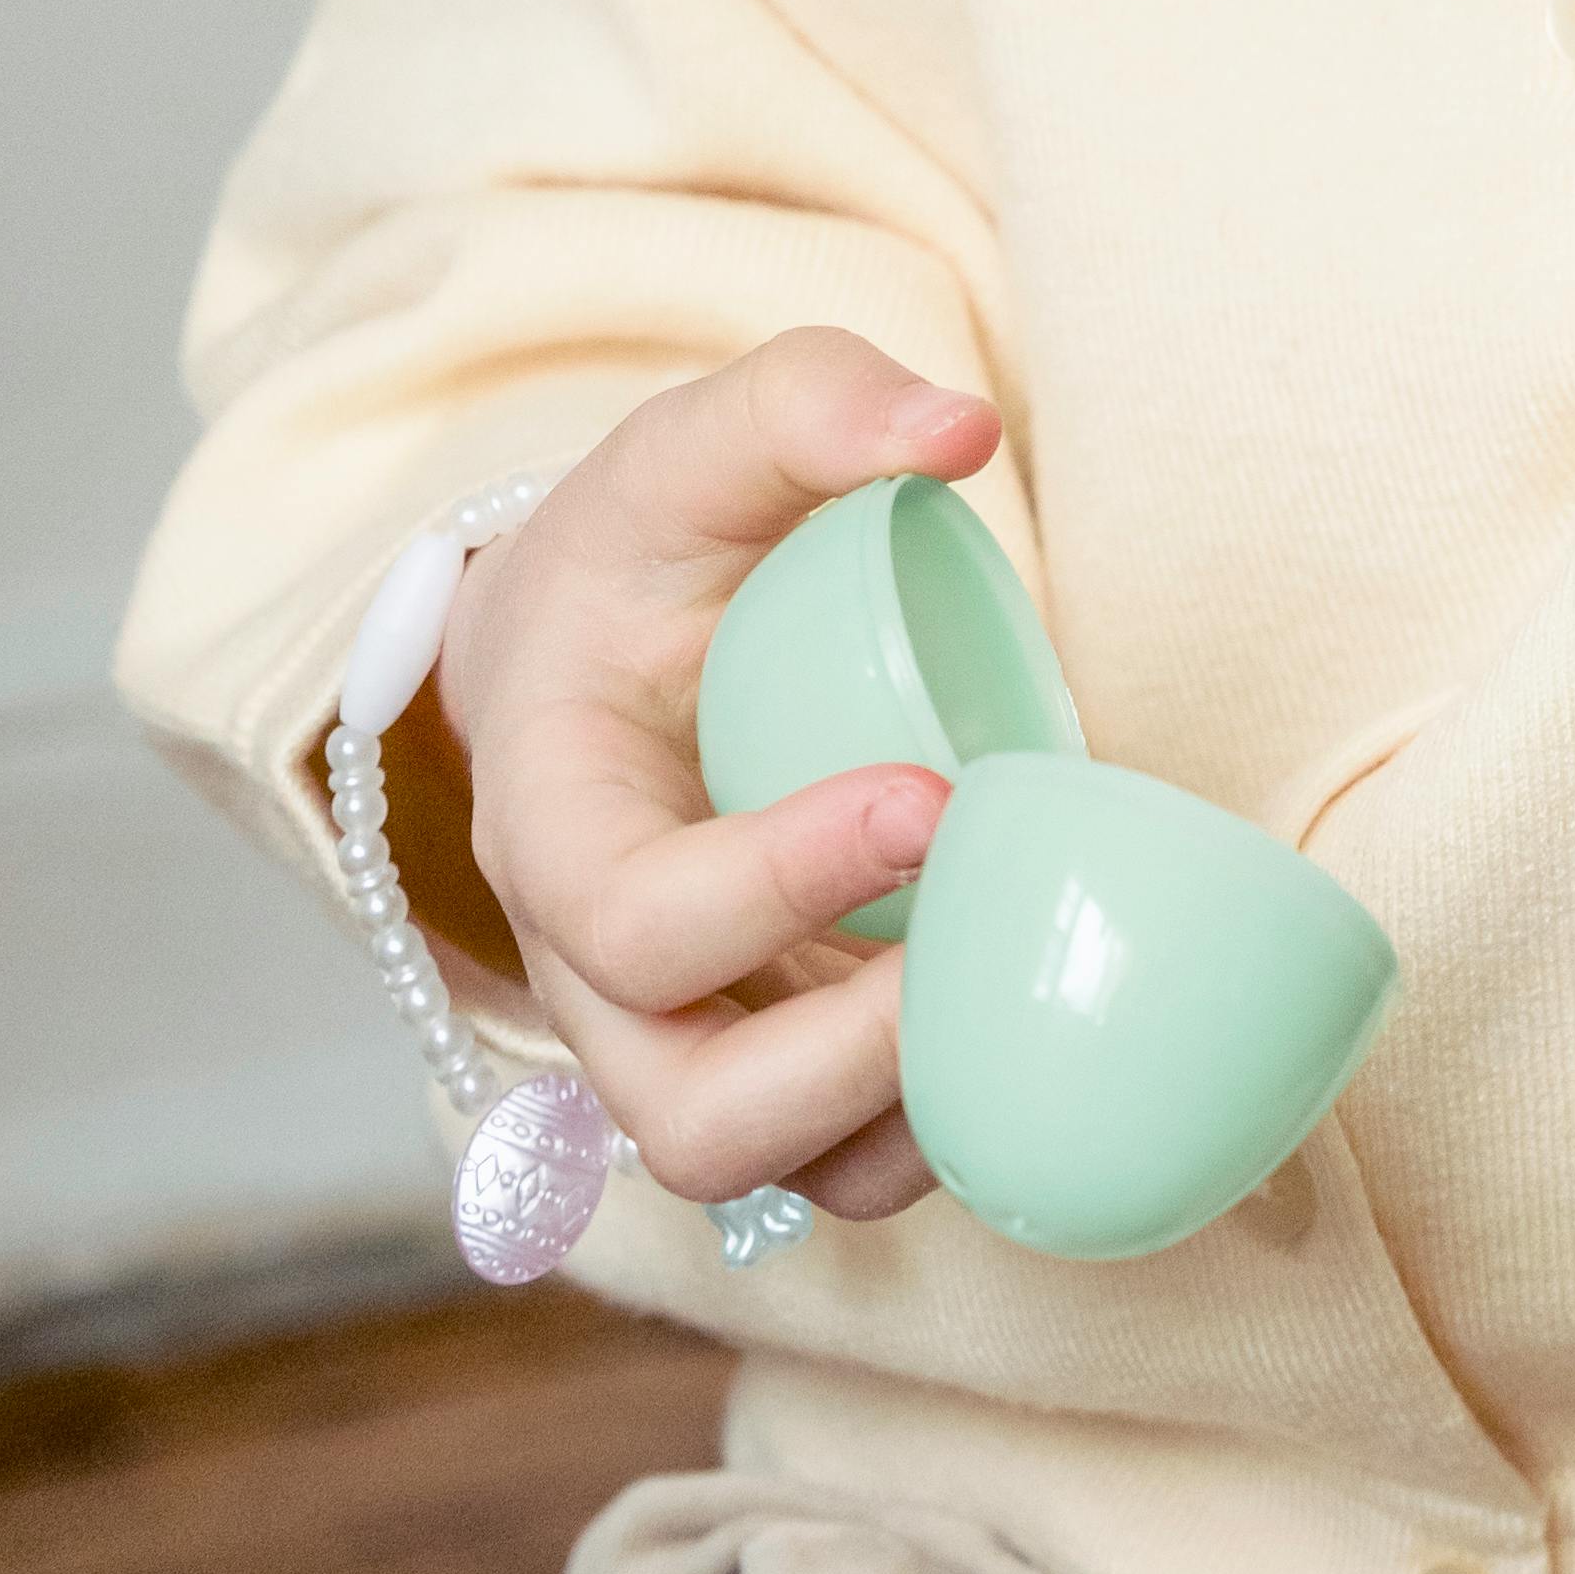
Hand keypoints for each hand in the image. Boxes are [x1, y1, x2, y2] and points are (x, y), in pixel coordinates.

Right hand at [435, 326, 1002, 1227]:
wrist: (587, 643)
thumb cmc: (643, 547)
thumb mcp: (695, 443)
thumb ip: (808, 401)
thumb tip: (958, 429)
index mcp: (549, 827)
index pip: (631, 918)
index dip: (775, 887)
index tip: (933, 795)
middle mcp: (589, 975)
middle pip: (682, 1114)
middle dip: (842, 1064)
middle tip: (983, 938)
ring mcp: (670, 1036)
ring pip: (758, 1172)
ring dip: (894, 1122)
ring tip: (1020, 996)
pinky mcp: (757, 1056)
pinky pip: (827, 1163)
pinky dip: (924, 1131)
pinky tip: (1025, 1024)